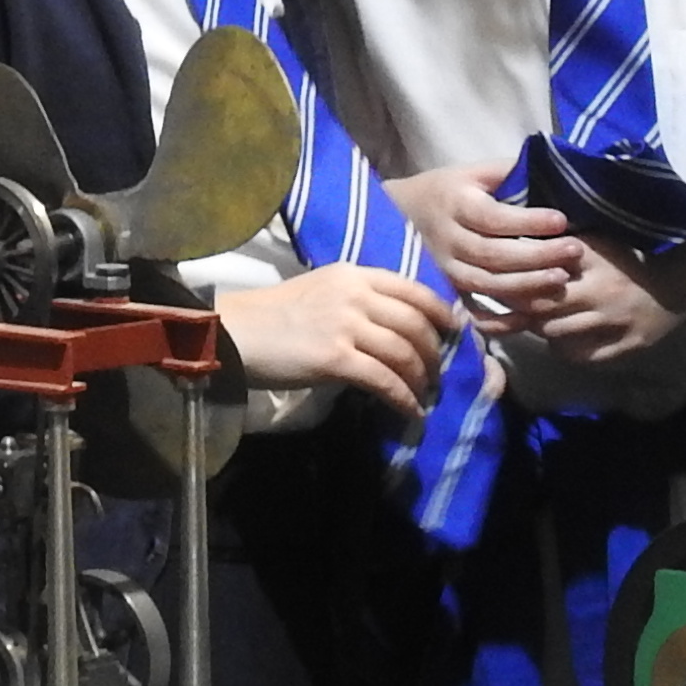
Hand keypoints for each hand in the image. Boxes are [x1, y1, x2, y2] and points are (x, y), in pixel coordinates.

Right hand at [212, 265, 460, 410]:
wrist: (234, 331)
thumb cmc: (271, 314)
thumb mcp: (320, 290)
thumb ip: (356, 298)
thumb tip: (392, 326)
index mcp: (353, 275)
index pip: (413, 288)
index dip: (440, 311)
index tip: (452, 329)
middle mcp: (355, 295)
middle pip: (415, 323)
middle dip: (433, 351)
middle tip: (436, 371)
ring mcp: (346, 326)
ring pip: (404, 352)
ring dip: (421, 377)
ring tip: (424, 393)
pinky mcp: (335, 358)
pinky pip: (384, 380)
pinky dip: (403, 398)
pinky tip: (409, 410)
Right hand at [395, 164, 579, 323]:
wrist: (397, 216)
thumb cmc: (448, 190)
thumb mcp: (472, 172)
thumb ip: (508, 172)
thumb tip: (551, 169)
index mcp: (455, 204)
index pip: (493, 217)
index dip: (528, 221)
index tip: (561, 220)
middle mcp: (448, 240)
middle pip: (492, 254)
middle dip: (537, 255)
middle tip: (574, 250)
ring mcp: (445, 270)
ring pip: (485, 284)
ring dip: (526, 286)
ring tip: (561, 280)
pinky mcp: (448, 291)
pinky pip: (473, 312)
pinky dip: (500, 320)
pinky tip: (530, 317)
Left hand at [527, 220, 685, 370]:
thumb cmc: (638, 254)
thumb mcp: (603, 240)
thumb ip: (565, 245)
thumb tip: (515, 245)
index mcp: (595, 255)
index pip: (540, 269)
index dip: (518, 276)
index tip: (507, 277)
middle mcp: (604, 289)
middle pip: (542, 305)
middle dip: (525, 306)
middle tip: (518, 303)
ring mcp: (617, 320)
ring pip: (556, 333)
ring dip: (542, 328)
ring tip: (543, 319)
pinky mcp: (629, 345)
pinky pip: (581, 356)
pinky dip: (565, 349)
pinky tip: (566, 339)